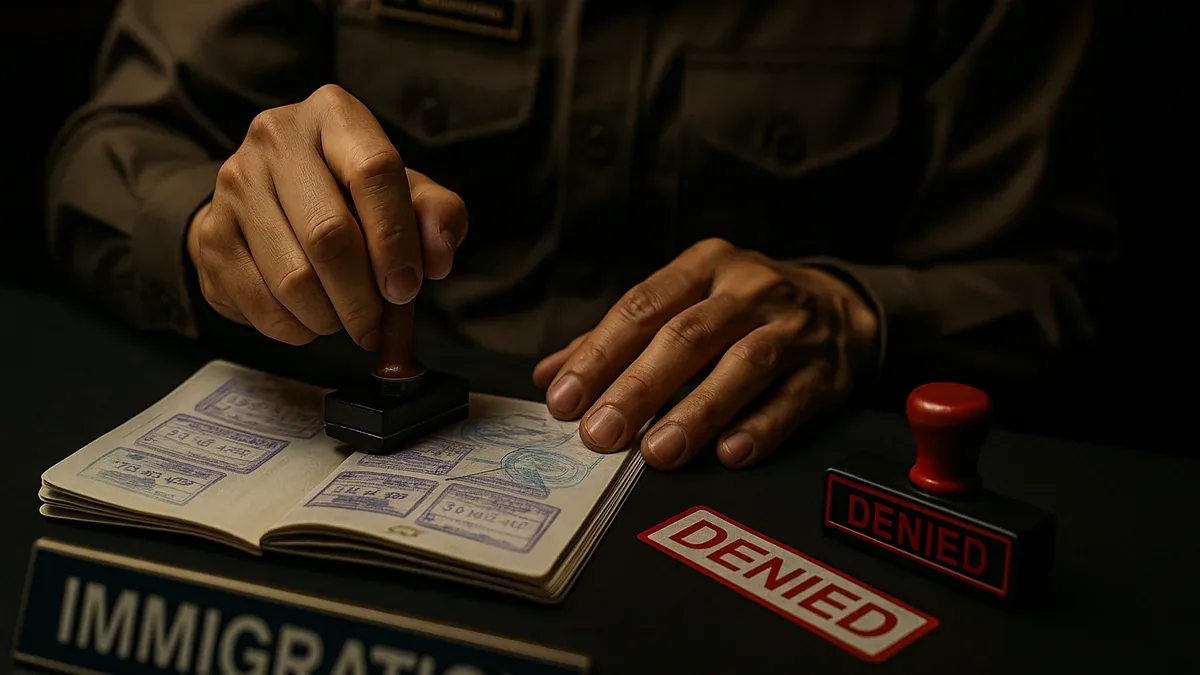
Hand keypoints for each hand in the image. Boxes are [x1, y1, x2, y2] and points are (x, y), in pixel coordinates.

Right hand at [186, 84, 467, 347]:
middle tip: (376, 324)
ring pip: (293, 279)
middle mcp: (276, 137)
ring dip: (330, 318)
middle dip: (363, 297)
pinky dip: (295, 328)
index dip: (396, 240)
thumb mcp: (404, 191)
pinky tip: (310, 319)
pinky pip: (260, 303)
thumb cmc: (350, 194)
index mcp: (335, 114)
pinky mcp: (211, 233)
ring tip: (345, 319)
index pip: (375, 173)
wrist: (267, 199)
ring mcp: (235, 184)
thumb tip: (439, 257)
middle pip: (329, 235)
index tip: (406, 289)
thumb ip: (437, 215)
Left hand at [533, 239, 879, 470]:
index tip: (564, 399)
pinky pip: (792, 400)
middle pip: (687, 336)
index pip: (643, 307)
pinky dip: (760, 428)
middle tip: (601, 434)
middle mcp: (749, 289)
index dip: (600, 354)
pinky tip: (730, 454)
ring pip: (742, 366)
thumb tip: (550, 375)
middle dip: (639, 387)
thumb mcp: (687, 301)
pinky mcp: (826, 370)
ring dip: (697, 411)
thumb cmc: (743, 309)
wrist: (843, 306)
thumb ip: (620, 338)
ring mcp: (793, 327)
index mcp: (704, 266)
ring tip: (657, 453)